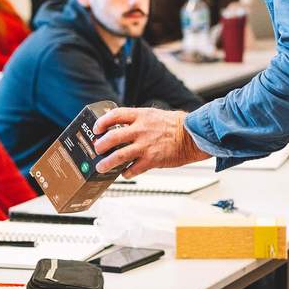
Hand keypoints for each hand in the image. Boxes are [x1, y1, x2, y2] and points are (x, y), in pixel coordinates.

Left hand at [92, 108, 210, 177]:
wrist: (192, 136)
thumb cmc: (175, 126)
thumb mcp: (153, 115)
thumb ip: (137, 120)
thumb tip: (120, 126)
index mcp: (141, 116)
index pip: (115, 115)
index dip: (102, 122)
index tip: (97, 128)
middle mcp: (141, 130)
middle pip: (112, 137)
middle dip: (100, 145)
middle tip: (97, 149)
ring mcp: (145, 146)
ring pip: (119, 156)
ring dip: (107, 163)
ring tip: (101, 167)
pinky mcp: (151, 160)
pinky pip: (133, 169)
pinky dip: (126, 173)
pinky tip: (125, 173)